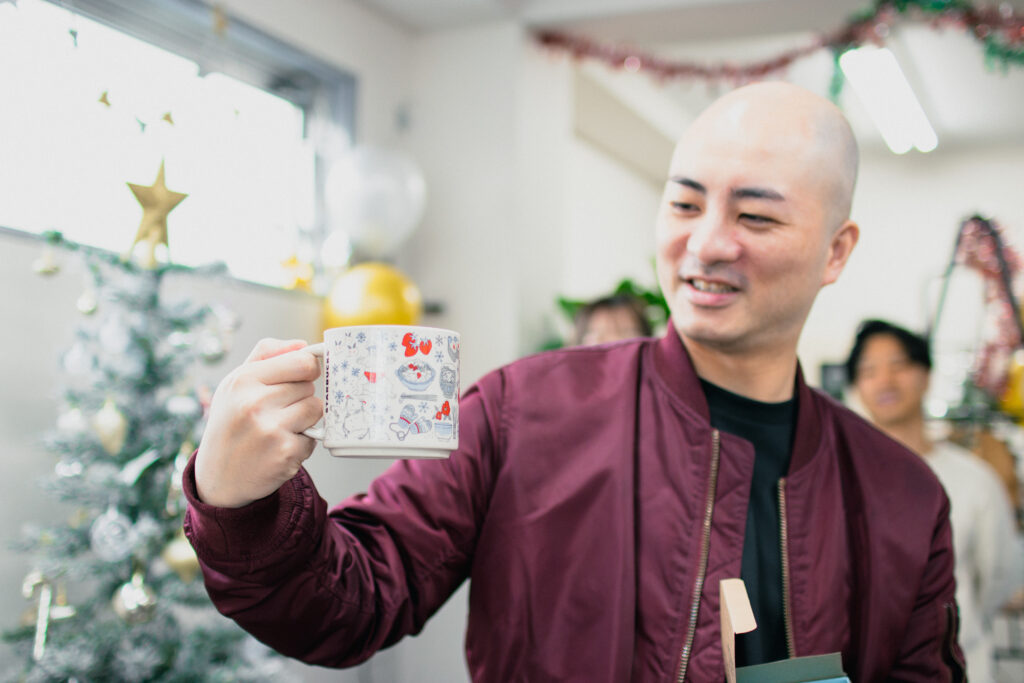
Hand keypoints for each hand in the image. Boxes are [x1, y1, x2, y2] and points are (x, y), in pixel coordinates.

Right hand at [195, 338, 322, 507]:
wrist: (218, 477)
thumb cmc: (231, 423)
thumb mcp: (236, 383)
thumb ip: (266, 355)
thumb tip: (302, 345)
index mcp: (243, 380)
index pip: (301, 362)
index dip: (307, 369)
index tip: (301, 376)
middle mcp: (255, 403)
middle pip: (309, 386)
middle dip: (299, 397)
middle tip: (276, 411)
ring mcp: (271, 430)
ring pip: (316, 409)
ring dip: (305, 419)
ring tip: (278, 427)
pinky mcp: (286, 453)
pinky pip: (315, 437)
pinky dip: (302, 442)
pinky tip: (279, 447)